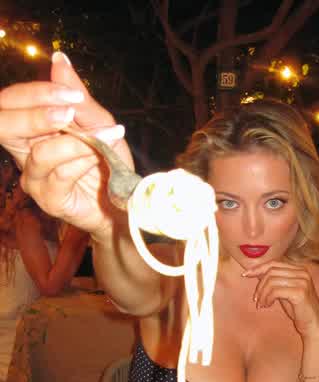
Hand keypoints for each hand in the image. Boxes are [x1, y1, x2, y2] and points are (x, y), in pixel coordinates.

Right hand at [0, 52, 131, 239]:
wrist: (124, 202)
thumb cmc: (108, 163)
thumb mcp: (98, 123)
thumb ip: (77, 97)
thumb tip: (59, 60)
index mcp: (30, 129)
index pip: (10, 102)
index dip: (37, 93)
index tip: (72, 92)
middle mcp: (24, 152)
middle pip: (3, 125)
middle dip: (37, 113)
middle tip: (72, 111)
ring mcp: (34, 178)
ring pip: (41, 153)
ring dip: (79, 141)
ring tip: (107, 136)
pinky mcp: (48, 199)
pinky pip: (61, 174)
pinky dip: (85, 160)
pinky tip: (103, 156)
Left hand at [243, 261, 318, 339]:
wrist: (312, 324)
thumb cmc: (298, 309)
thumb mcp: (284, 291)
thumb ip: (274, 280)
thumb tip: (256, 272)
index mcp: (299, 269)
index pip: (274, 263)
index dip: (258, 268)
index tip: (245, 275)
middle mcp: (302, 272)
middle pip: (271, 271)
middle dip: (259, 285)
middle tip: (256, 298)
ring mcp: (302, 281)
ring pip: (271, 281)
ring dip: (262, 294)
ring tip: (262, 304)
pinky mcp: (300, 292)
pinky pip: (275, 291)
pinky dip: (267, 298)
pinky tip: (267, 305)